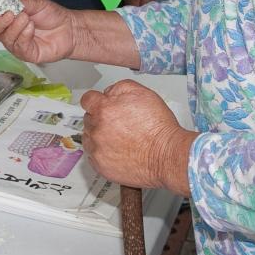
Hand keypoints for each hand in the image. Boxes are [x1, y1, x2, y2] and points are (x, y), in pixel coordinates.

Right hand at [0, 0, 79, 63]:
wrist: (70, 28)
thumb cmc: (53, 16)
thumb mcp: (36, 4)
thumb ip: (20, 3)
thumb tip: (6, 2)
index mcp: (10, 18)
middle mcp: (11, 32)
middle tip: (9, 13)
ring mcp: (17, 44)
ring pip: (6, 38)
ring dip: (15, 27)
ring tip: (27, 18)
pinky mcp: (26, 54)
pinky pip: (19, 46)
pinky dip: (24, 35)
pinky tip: (31, 28)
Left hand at [80, 80, 194, 193]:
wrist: (167, 155)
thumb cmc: (158, 128)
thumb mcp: (142, 93)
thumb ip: (118, 88)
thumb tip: (107, 93)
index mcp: (103, 109)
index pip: (87, 100)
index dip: (96, 101)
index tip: (100, 105)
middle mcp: (97, 129)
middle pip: (89, 119)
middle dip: (100, 119)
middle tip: (119, 124)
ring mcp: (97, 149)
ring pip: (90, 138)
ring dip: (100, 136)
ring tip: (120, 139)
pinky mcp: (100, 166)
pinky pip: (94, 156)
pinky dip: (103, 153)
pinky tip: (118, 151)